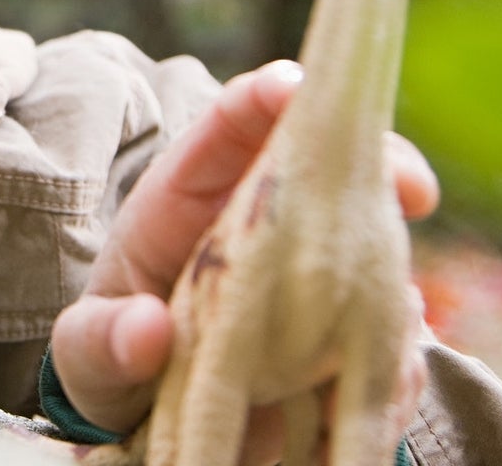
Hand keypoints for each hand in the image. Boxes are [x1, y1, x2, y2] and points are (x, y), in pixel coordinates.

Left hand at [49, 60, 439, 451]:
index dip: (264, 96)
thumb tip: (148, 330)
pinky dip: (400, 354)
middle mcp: (262, 220)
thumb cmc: (112, 353)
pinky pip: (388, 335)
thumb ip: (104, 340)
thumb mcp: (89, 351)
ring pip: (374, 247)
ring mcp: (308, 274)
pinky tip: (390, 380)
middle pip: (329, 162)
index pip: (229, 123)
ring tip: (397, 316)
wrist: (150, 413)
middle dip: (378, 161)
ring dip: (393, 276)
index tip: (296, 87)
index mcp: (187, 197)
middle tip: (412, 189)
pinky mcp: (342, 336)